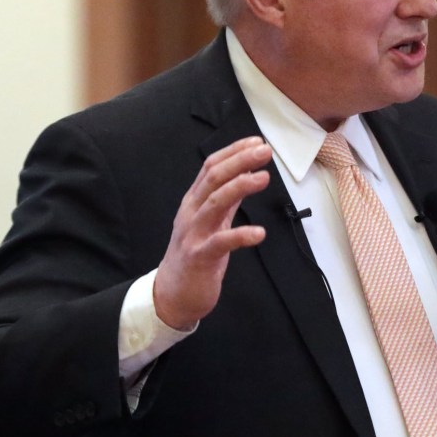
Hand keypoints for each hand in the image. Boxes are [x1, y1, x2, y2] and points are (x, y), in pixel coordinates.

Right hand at [153, 137, 271, 329]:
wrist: (172, 294)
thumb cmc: (195, 255)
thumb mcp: (211, 222)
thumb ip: (227, 200)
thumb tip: (245, 174)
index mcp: (194, 202)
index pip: (211, 167)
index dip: (233, 152)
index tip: (256, 142)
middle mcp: (191, 212)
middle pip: (213, 179)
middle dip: (239, 161)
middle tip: (263, 151)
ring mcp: (194, 234)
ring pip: (215, 203)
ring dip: (240, 187)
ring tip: (263, 178)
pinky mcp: (200, 257)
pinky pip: (221, 243)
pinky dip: (241, 236)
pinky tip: (259, 233)